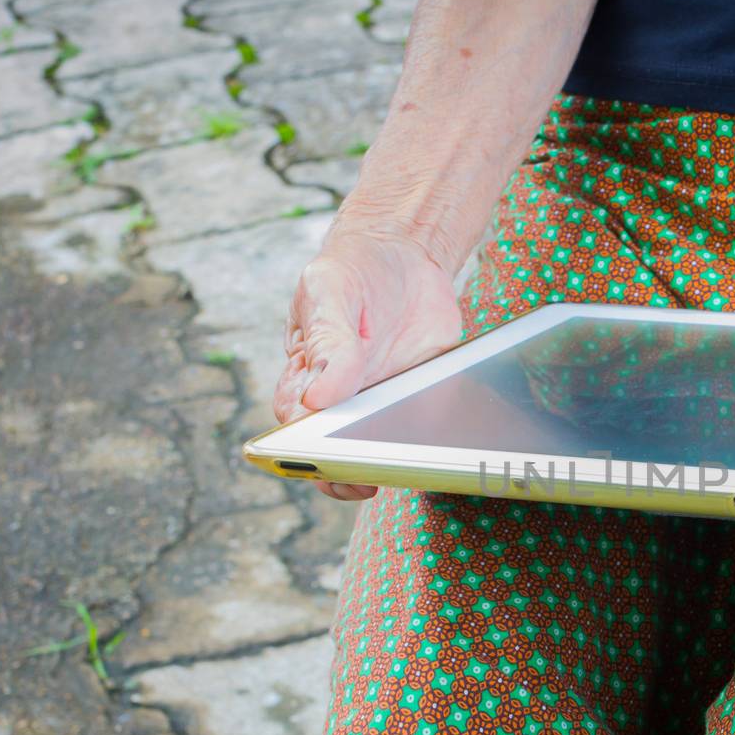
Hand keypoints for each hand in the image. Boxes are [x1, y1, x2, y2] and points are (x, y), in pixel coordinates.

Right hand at [274, 227, 464, 500]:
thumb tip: (316, 399)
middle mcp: (340, 401)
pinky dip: (432, 441)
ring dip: (392, 463)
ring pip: (381, 451)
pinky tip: (440, 443)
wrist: (408, 256)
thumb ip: (327, 342)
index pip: (294, 431)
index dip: (305, 452)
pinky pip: (423, 431)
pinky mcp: (419, 400)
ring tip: (404, 465)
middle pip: (336, 455)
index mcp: (304, 379)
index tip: (324, 458)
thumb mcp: (330, 292)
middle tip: (368, 477)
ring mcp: (381, 405)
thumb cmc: (353, 272)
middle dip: (350, 470)